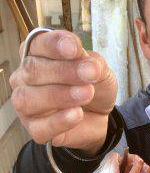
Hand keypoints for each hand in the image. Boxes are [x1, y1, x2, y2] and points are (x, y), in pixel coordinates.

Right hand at [10, 30, 117, 154]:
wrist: (102, 116)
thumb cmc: (92, 86)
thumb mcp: (99, 69)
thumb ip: (92, 62)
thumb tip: (87, 62)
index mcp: (36, 54)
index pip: (36, 44)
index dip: (54, 45)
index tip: (75, 48)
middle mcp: (25, 78)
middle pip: (33, 70)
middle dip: (63, 71)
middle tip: (90, 74)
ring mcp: (26, 104)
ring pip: (29, 99)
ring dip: (60, 95)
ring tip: (87, 94)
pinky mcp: (35, 128)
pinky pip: (40, 126)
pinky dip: (59, 121)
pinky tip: (77, 114)